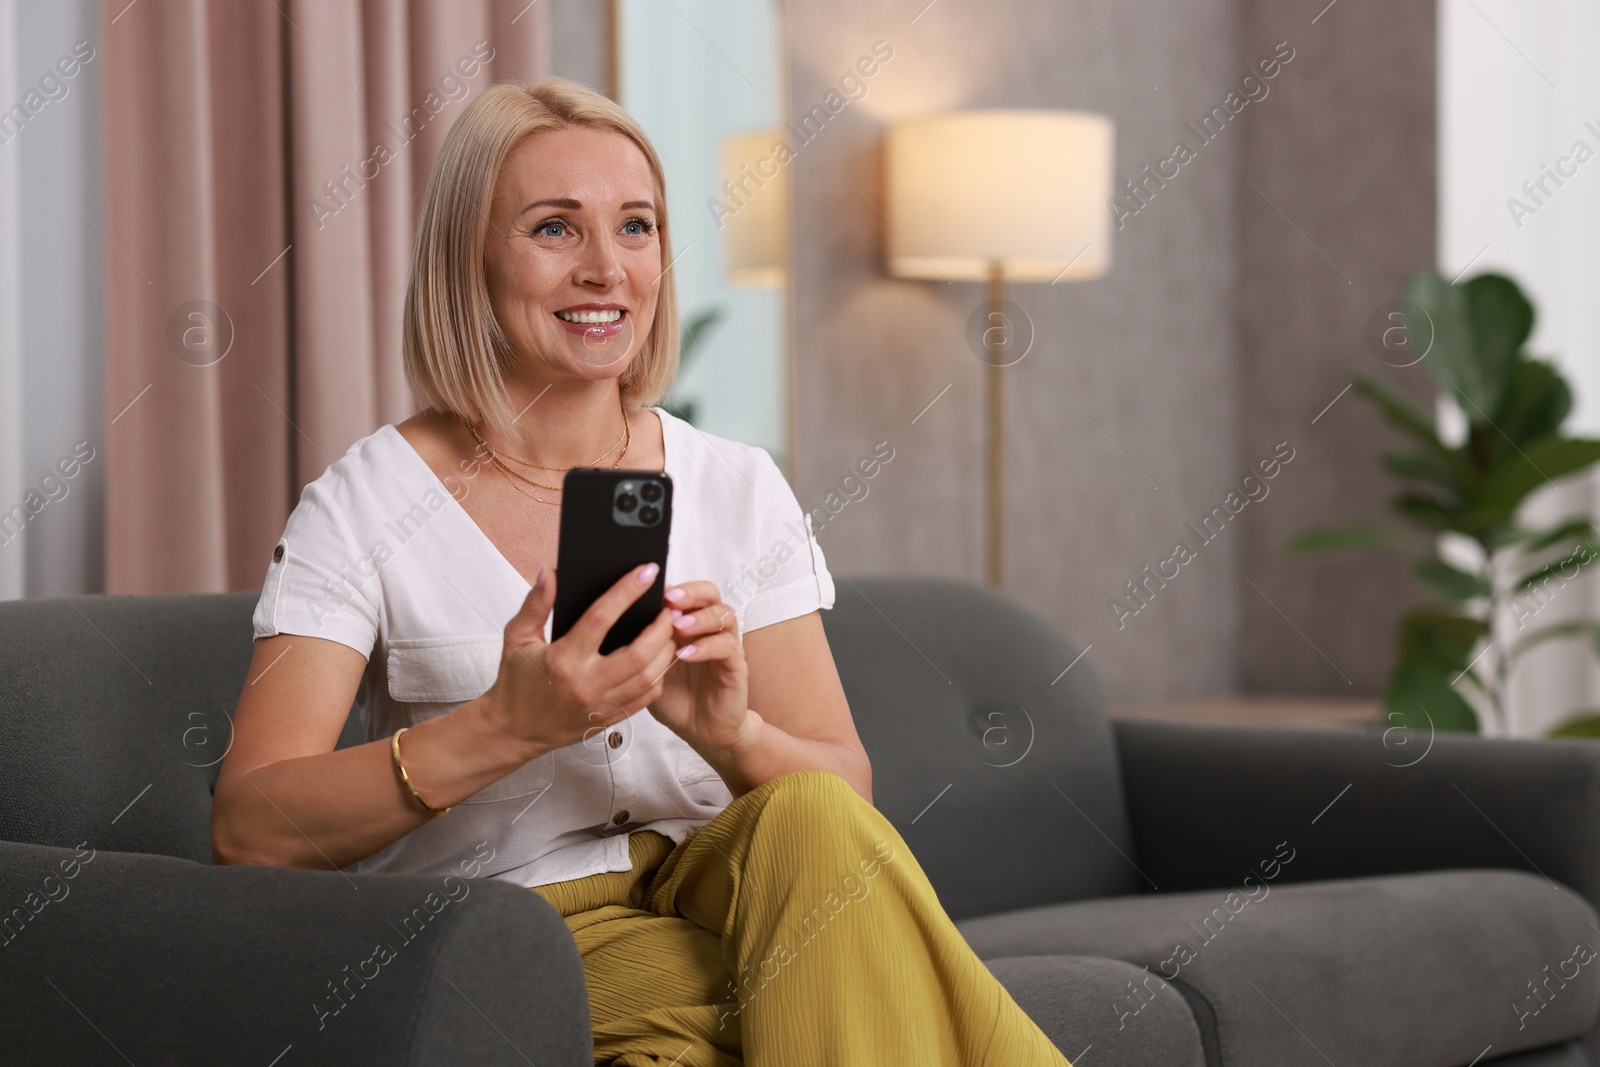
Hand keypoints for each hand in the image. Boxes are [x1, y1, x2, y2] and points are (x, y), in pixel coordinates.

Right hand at [477, 563, 676, 758]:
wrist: (515, 730)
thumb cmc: (517, 681)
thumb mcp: (517, 637)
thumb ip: (536, 603)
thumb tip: (552, 572)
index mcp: (563, 659)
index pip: (601, 618)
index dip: (627, 591)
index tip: (647, 571)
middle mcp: (586, 683)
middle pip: (639, 653)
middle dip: (661, 626)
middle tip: (669, 607)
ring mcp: (600, 704)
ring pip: (649, 677)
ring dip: (666, 650)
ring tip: (670, 629)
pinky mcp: (609, 718)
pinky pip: (646, 697)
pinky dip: (660, 675)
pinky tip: (661, 658)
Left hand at [649, 582, 752, 755]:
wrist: (703, 731)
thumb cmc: (676, 698)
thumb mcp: (648, 669)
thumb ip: (639, 647)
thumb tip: (610, 626)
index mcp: (688, 624)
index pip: (686, 592)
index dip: (671, 586)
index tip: (650, 587)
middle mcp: (710, 630)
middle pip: (711, 594)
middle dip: (690, 592)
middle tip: (670, 599)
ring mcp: (726, 646)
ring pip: (724, 615)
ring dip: (699, 617)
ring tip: (678, 626)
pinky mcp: (736, 666)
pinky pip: (727, 647)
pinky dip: (706, 647)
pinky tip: (686, 653)